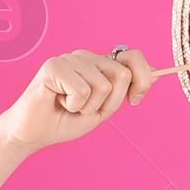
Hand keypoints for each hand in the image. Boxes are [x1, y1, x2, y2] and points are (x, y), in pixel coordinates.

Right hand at [0, 46, 156, 151]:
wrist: (33, 134)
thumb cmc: (65, 120)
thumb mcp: (103, 108)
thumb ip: (126, 90)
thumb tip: (157, 74)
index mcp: (98, 63)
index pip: (134, 56)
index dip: (142, 80)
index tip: (134, 101)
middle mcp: (85, 56)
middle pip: (122, 73)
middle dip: (111, 102)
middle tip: (88, 109)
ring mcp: (69, 59)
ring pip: (102, 85)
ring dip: (88, 107)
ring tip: (69, 106)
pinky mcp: (54, 66)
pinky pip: (82, 90)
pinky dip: (73, 106)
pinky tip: (59, 103)